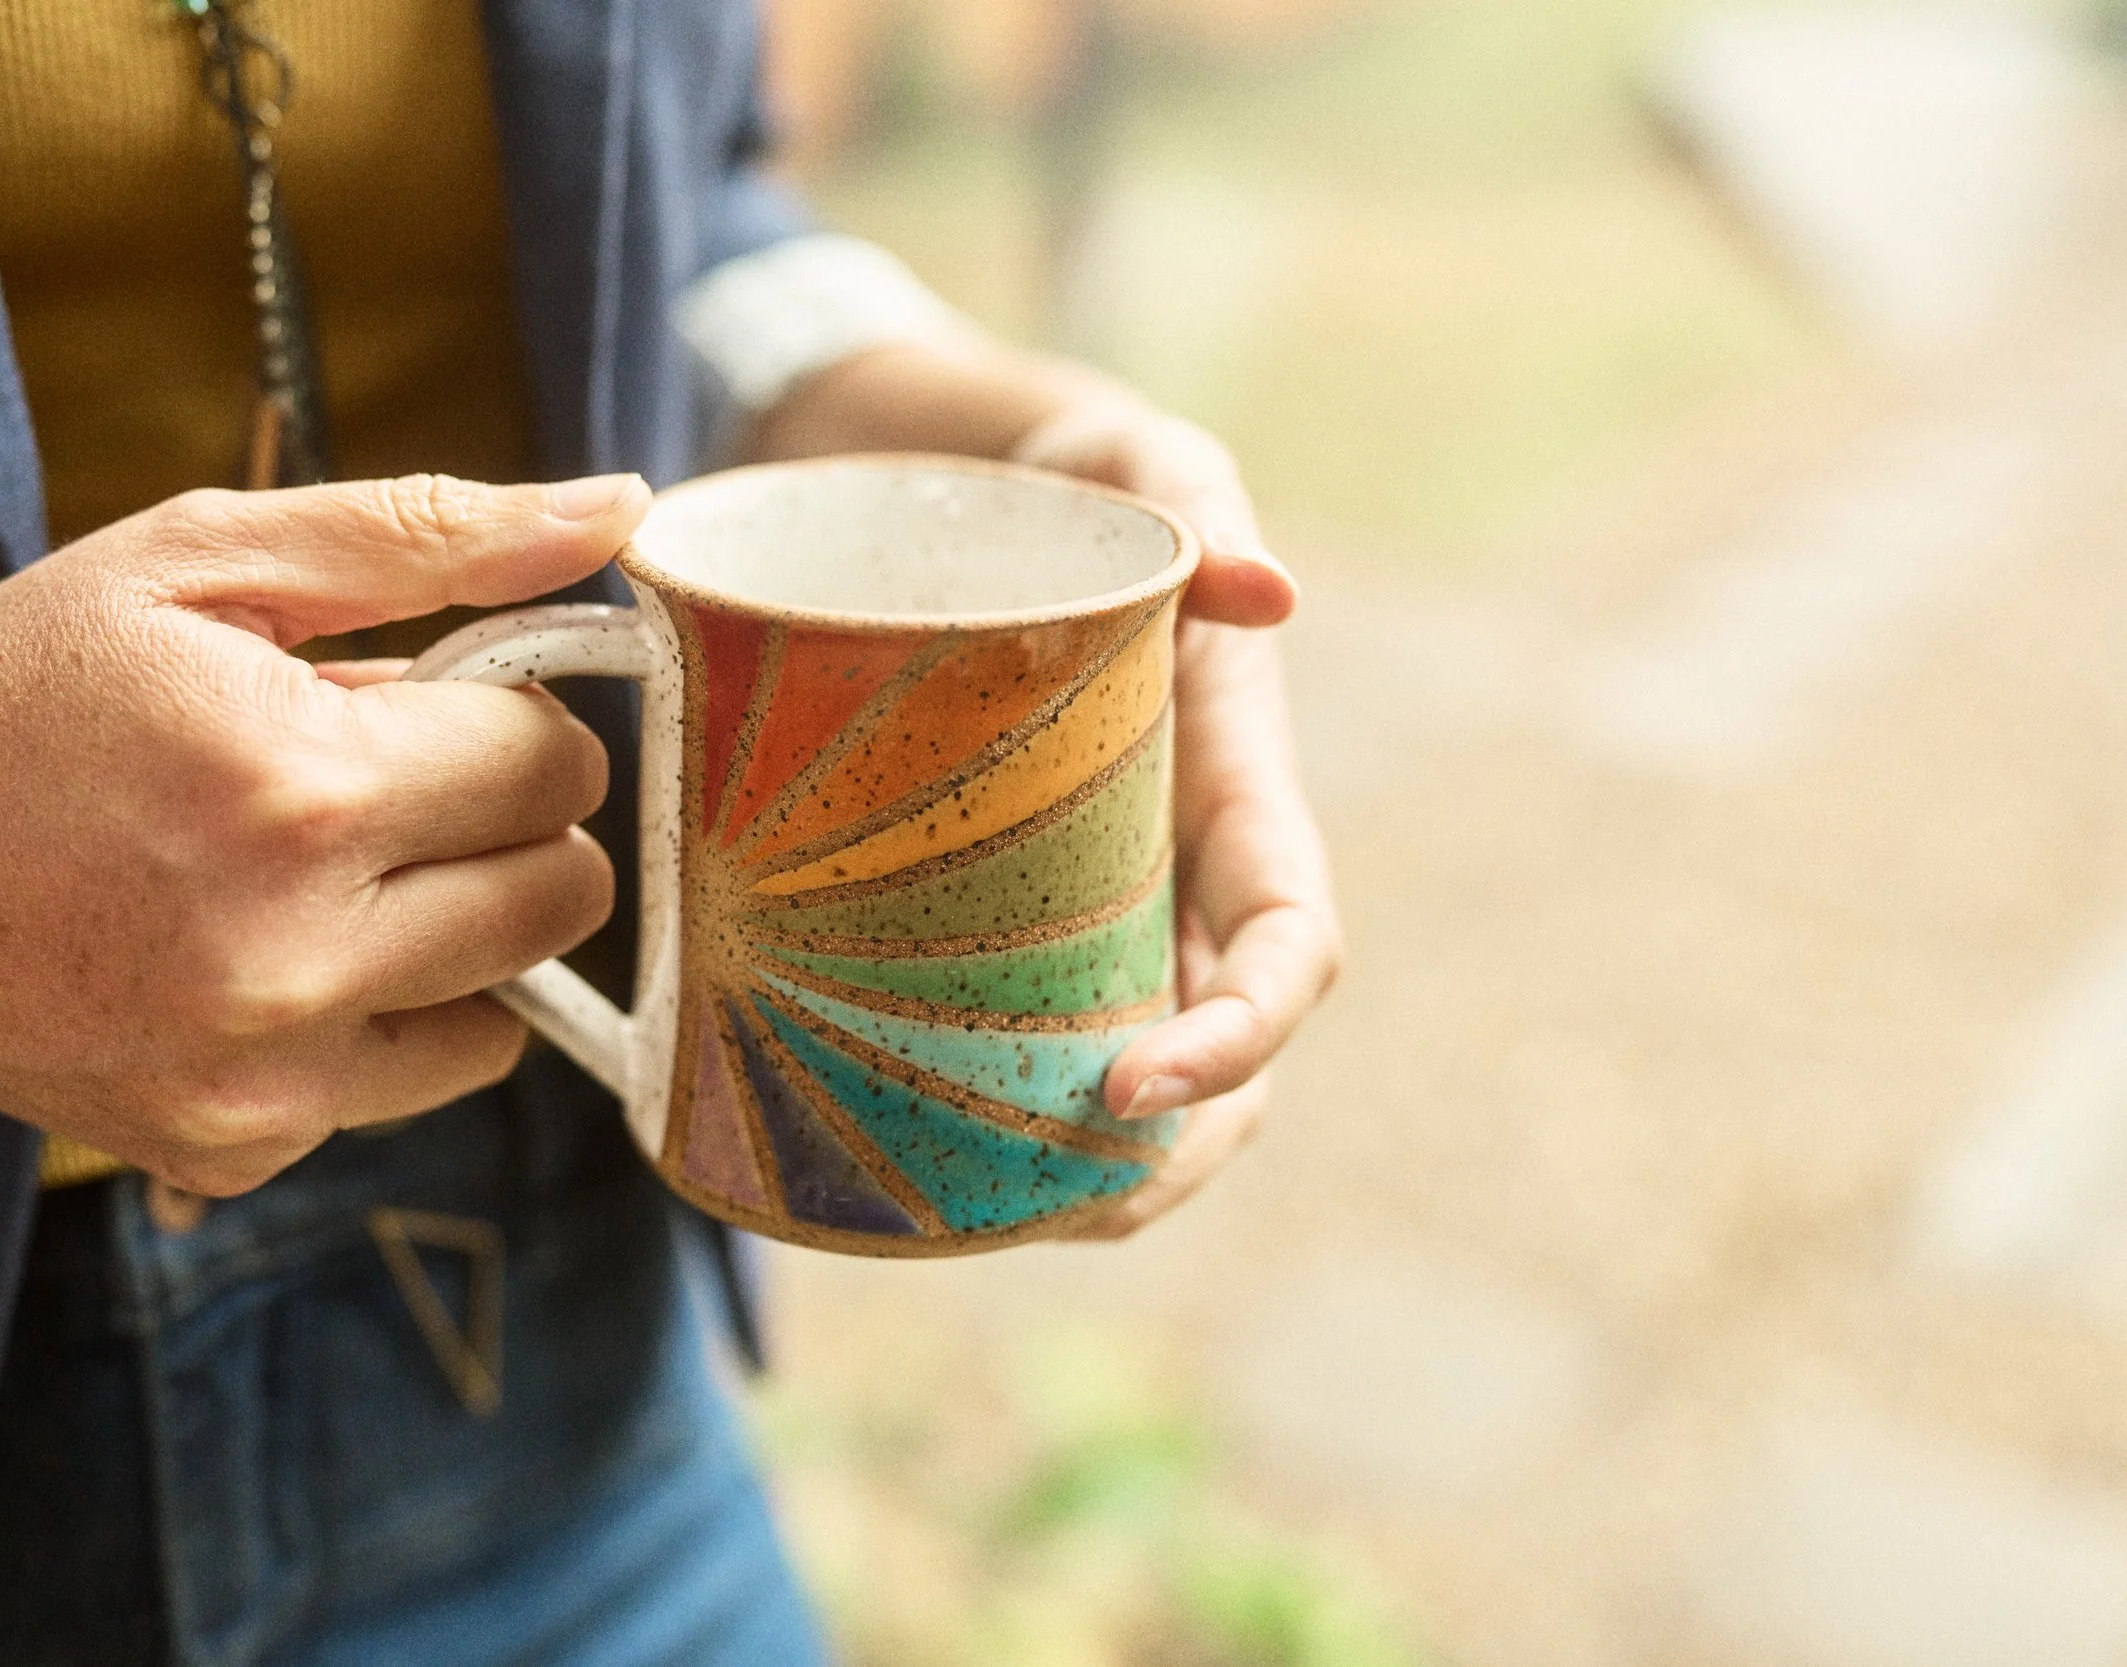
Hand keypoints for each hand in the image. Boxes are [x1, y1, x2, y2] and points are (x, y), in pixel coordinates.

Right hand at [0, 473, 647, 1194]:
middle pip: (559, 892)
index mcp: (300, 790)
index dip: (506, 717)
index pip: (553, 764)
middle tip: (387, 785)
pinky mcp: (240, 1147)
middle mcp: (296, 957)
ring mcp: (267, 1073)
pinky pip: (415, 1080)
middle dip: (500, 820)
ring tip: (328, 872)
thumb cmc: (19, 689)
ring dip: (458, 928)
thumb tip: (616, 510)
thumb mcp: (204, 560)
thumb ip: (426, 535)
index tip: (430, 706)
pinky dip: (381, 1016)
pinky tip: (273, 953)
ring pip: (509, 1005)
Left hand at [1012, 400, 1342, 1239]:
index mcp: (1237, 795)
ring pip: (1132, 1087)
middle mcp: (1182, 879)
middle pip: (1225, 1058)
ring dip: (1088, 1182)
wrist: (983, 505)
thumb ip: (1197, 508)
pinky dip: (990, 1128)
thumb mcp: (1140, 476)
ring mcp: (1100, 913)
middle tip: (1070, 1208)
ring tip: (985, 1229)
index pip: (1285, 946)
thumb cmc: (1079, 490)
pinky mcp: (1004, 923)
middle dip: (1177, 1157)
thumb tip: (1265, 592)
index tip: (1134, 1085)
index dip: (1239, 1033)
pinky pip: (1019, 1045)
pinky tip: (908, 1178)